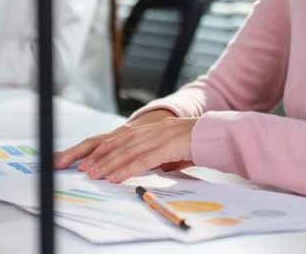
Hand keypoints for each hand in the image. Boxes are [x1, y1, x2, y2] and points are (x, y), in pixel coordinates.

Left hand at [54, 111, 198, 182]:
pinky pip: (143, 160)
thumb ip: (162, 153)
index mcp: (155, 128)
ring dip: (109, 164)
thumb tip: (154, 166)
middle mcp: (155, 129)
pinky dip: (127, 169)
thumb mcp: (176, 147)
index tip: (91, 158)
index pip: (125, 137)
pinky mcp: (168, 146)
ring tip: (94, 174)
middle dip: (101, 156)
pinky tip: (115, 177)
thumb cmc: (201, 144)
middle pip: (122, 143)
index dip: (106, 147)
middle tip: (85, 168)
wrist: (221, 134)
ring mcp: (161, 135)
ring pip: (128, 151)